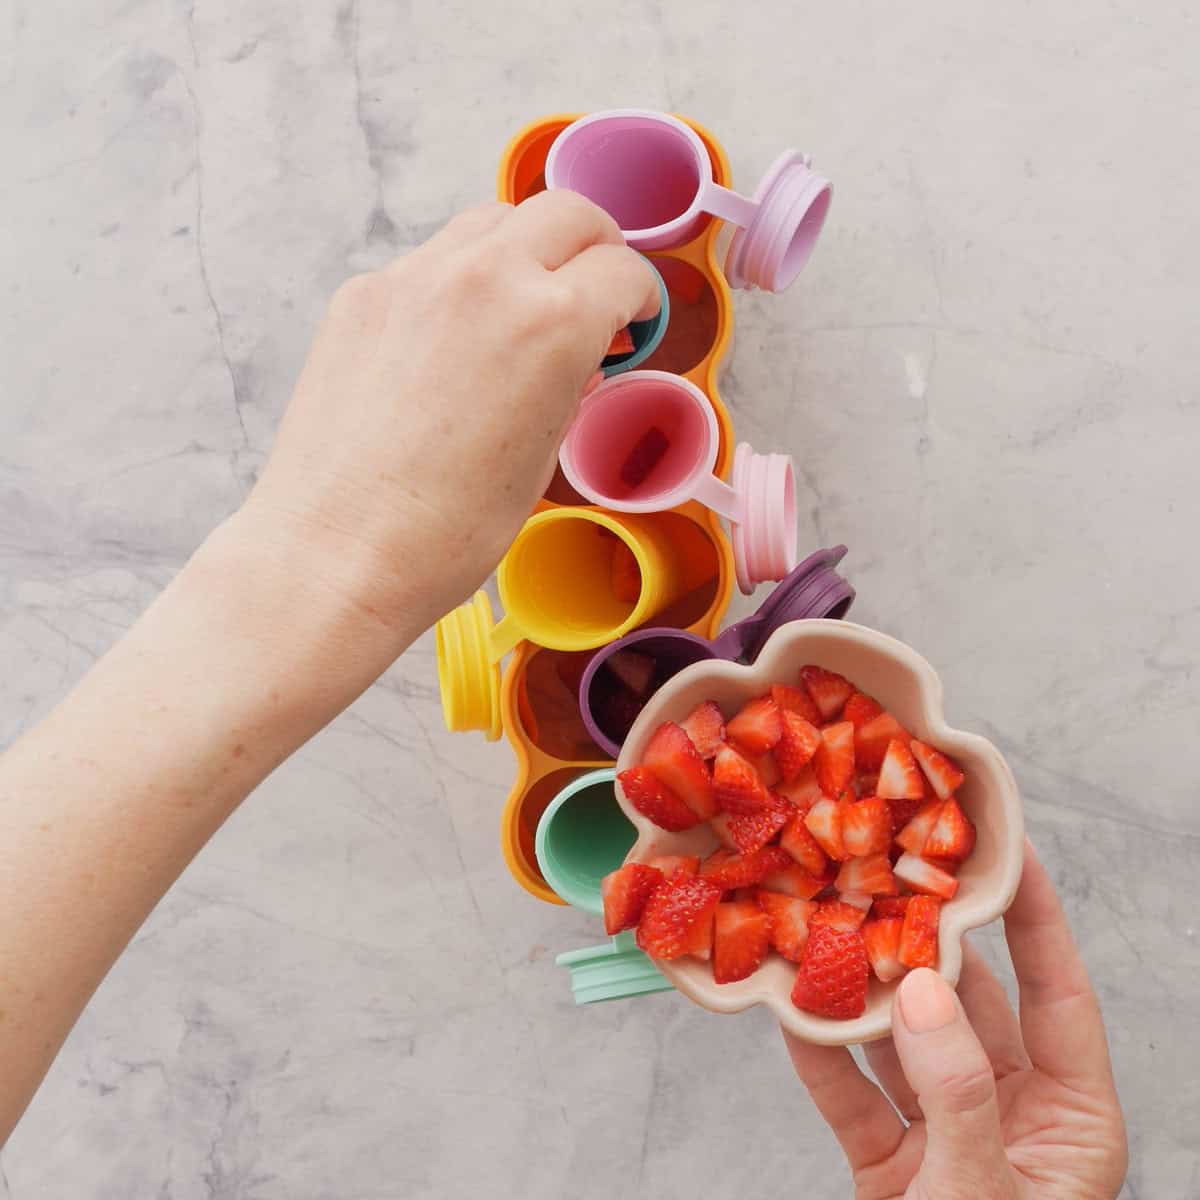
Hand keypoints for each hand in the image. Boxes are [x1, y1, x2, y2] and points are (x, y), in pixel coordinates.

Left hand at [241, 192, 658, 643]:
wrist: (339, 552)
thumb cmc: (445, 531)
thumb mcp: (540, 460)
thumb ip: (568, 389)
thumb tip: (577, 361)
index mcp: (553, 323)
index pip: (622, 270)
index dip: (639, 300)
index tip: (632, 320)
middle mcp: (487, 277)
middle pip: (567, 214)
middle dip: (596, 248)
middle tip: (596, 292)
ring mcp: (416, 276)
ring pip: (495, 221)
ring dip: (527, 249)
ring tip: (524, 308)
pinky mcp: (365, 294)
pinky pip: (431, 259)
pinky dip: (460, 280)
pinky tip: (453, 338)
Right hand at [785, 842, 1126, 1198]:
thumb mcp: (987, 1197)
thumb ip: (957, 1092)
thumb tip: (918, 990)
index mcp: (1070, 1118)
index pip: (1059, 992)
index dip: (1036, 916)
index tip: (1006, 849)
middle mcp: (1009, 1113)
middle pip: (968, 1004)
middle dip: (924, 942)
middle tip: (887, 874)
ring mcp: (945, 1138)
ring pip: (900, 1042)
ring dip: (860, 992)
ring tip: (823, 928)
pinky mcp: (889, 1167)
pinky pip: (852, 1095)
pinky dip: (821, 1055)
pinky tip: (790, 1012)